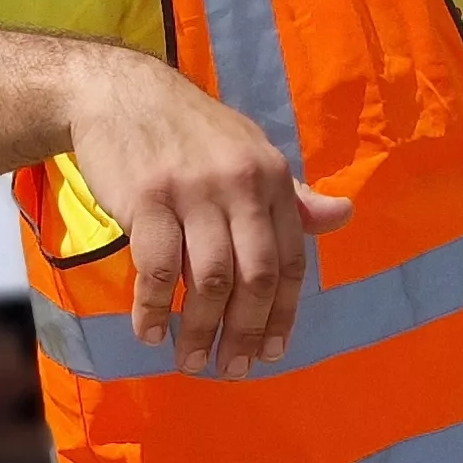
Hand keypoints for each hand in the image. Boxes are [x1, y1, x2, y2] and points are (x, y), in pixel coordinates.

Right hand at [60, 50, 355, 375]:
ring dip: (200, 330)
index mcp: (272, 178)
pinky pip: (159, 269)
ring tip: (190, 361)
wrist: (119, 92)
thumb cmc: (189, 131)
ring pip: (210, 280)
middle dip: (245, 333)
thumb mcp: (249, 152)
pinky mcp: (148, 199)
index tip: (271, 353)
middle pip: (256, 277)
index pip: (290, 260)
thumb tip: (343, 216)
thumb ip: (290, 196)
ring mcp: (194, 192)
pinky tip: (150, 332)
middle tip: (231, 369)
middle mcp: (241, 185)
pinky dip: (154, 308)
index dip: (283, 314)